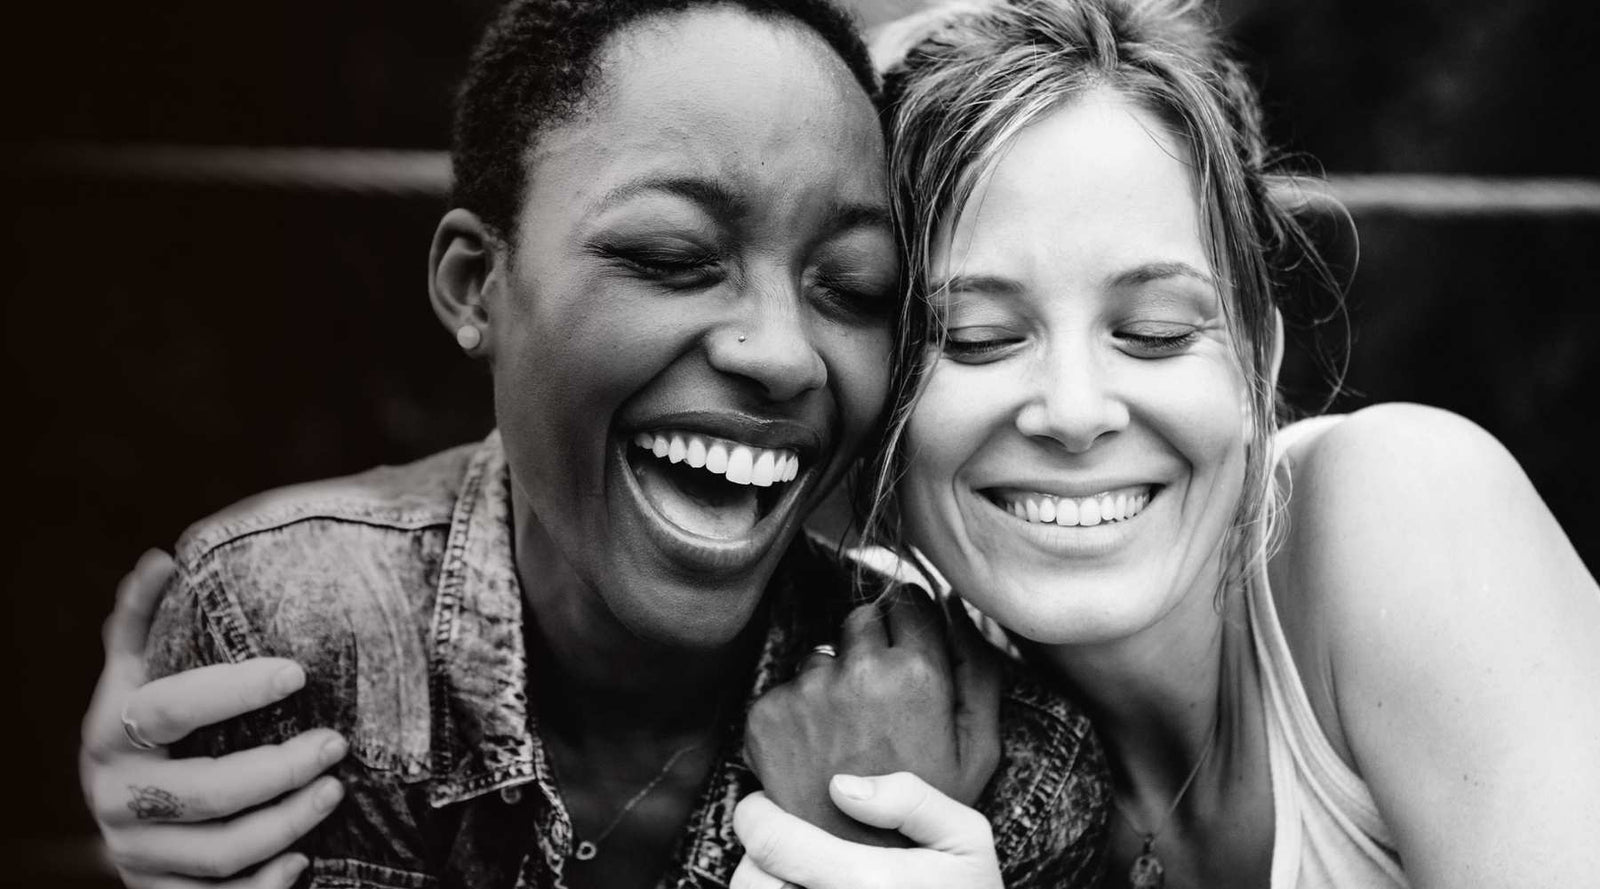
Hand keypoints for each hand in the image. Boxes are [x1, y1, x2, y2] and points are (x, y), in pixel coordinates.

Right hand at [80, 550, 348, 887]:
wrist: (118, 814)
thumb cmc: (143, 726)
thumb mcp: (134, 675)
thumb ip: (146, 622)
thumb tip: (160, 558)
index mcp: (109, 734)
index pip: (172, 708)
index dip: (233, 690)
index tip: (297, 672)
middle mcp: (116, 797)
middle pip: (206, 791)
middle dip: (279, 769)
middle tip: (336, 742)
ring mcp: (136, 852)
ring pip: (219, 852)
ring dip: (286, 825)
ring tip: (334, 790)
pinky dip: (264, 886)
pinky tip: (302, 863)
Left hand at [731, 772, 1003, 888]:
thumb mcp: (966, 840)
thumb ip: (910, 801)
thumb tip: (839, 786)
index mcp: (866, 883)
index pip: (770, 843)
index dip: (754, 814)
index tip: (766, 804)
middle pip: (751, 881)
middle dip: (759, 853)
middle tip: (787, 841)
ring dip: (766, 885)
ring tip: (798, 873)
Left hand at [744, 588, 1000, 845]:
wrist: (856, 863)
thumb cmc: (926, 807)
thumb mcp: (977, 746)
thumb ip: (978, 668)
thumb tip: (957, 605)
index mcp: (916, 671)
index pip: (907, 600)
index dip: (911, 625)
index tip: (908, 652)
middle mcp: (858, 671)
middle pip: (860, 617)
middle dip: (870, 645)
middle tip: (878, 699)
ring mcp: (807, 691)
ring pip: (820, 654)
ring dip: (832, 679)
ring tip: (848, 735)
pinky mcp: (767, 713)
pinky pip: (785, 688)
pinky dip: (797, 711)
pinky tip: (817, 751)